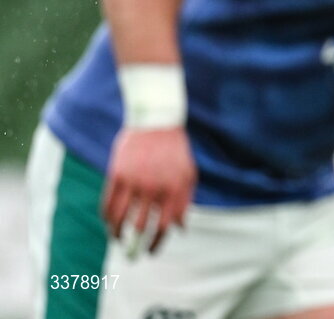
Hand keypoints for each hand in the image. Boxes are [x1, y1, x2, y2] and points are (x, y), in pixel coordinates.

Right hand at [101, 126, 195, 254]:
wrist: (157, 122)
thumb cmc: (175, 150)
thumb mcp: (188, 174)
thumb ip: (184, 201)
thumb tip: (180, 229)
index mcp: (174, 189)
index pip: (165, 226)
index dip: (157, 243)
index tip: (151, 251)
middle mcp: (154, 188)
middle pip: (141, 226)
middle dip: (136, 243)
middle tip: (132, 251)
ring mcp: (134, 181)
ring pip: (120, 218)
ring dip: (117, 234)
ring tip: (118, 239)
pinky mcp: (117, 174)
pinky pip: (108, 203)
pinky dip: (106, 217)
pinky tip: (108, 222)